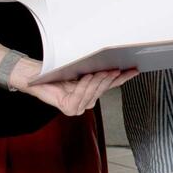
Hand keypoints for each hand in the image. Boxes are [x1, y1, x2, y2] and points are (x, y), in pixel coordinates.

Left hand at [12, 58, 137, 114]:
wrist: (37, 77)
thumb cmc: (57, 73)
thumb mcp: (82, 70)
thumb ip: (96, 71)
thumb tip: (114, 63)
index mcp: (91, 94)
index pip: (110, 86)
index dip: (123, 78)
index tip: (134, 69)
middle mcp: (85, 103)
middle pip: (103, 89)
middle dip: (110, 78)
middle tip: (116, 68)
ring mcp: (78, 108)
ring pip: (93, 92)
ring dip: (98, 80)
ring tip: (102, 70)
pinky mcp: (69, 108)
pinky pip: (81, 94)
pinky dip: (84, 85)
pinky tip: (87, 77)